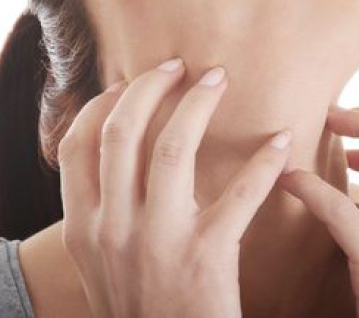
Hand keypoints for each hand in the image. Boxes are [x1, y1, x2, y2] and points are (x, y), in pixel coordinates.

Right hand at [57, 58, 292, 317]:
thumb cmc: (141, 311)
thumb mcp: (101, 267)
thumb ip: (101, 216)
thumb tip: (115, 163)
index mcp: (83, 229)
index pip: (77, 146)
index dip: (101, 104)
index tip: (126, 83)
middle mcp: (111, 228)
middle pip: (123, 132)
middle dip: (148, 86)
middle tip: (176, 65)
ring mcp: (156, 241)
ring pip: (171, 147)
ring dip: (196, 104)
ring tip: (216, 79)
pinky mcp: (206, 257)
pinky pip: (240, 195)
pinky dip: (263, 162)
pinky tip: (281, 141)